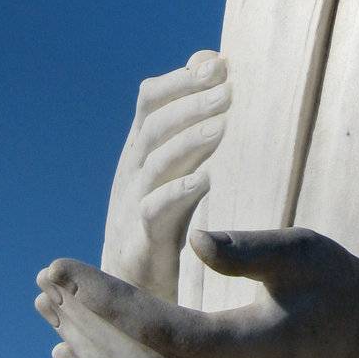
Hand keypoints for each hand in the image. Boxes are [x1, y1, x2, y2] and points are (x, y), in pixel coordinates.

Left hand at [35, 227, 358, 357]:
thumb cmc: (331, 285)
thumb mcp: (306, 252)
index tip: (65, 265)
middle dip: (86, 321)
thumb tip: (196, 241)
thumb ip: (254, 249)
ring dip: (84, 354)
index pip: (166, 333)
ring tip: (49, 307)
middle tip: (47, 277)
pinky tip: (67, 354)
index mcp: (260, 352)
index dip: (109, 302)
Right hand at [102, 51, 229, 300]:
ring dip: (188, 141)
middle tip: (229, 89)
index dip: (182, 79)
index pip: (151, 101)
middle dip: (191, 103)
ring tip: (222, 126)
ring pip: (154, 164)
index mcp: (138, 152)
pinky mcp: (138, 246)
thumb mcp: (174, 169)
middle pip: (154, 126)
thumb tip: (210, 61)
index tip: (221, 64)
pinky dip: (177, 193)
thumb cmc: (159, 225)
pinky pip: (153, 214)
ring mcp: (129, 208)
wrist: (130, 296)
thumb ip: (190, 121)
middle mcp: (130, 173)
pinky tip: (205, 180)